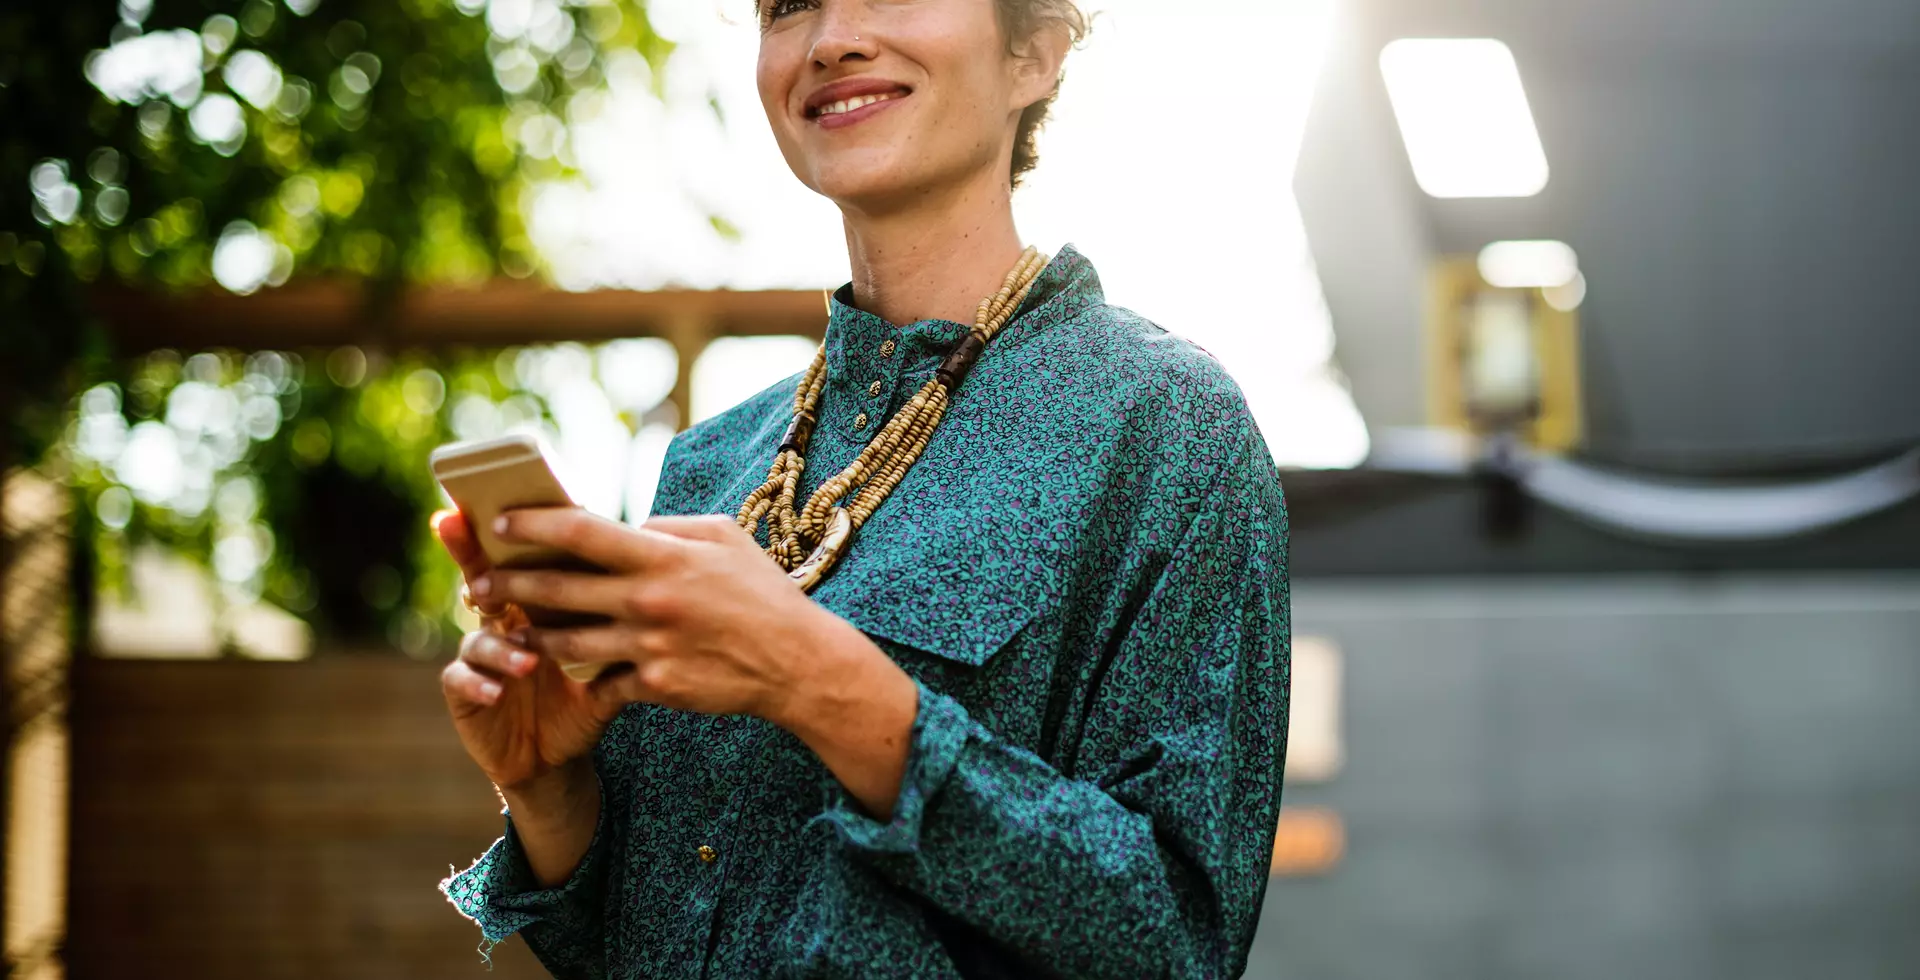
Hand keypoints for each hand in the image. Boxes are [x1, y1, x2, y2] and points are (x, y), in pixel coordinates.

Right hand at [433, 510, 620, 794]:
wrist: (558, 754)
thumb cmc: (586, 694)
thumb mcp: (610, 655)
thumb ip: (624, 617)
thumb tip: (660, 573)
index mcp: (535, 603)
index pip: (523, 558)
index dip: (510, 532)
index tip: (504, 505)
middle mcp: (501, 620)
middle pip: (481, 579)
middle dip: (473, 560)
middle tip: (476, 551)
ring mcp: (479, 655)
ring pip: (478, 636)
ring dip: (501, 646)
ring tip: (527, 660)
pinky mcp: (465, 692)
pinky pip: (460, 680)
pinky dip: (478, 682)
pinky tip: (496, 691)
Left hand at [473, 508, 921, 819]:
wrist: (797, 662)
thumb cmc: (761, 592)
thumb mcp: (723, 537)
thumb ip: (669, 528)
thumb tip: (628, 526)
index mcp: (663, 556)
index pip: (580, 531)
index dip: (532, 524)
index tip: (500, 523)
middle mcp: (649, 600)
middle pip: (556, 589)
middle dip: (506, 584)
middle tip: (477, 582)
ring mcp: (649, 646)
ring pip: (566, 642)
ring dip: (529, 635)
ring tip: (508, 628)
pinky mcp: (655, 686)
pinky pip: (602, 680)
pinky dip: (584, 674)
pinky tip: (567, 670)